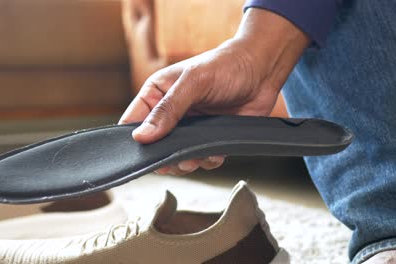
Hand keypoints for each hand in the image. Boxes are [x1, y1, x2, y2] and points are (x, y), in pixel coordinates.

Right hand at [119, 8, 309, 174]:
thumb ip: (168, 109)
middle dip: (165, 157)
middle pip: (155, 146)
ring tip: (198, 156)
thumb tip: (142, 137)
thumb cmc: (226, 65)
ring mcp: (191, 127)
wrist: (263, 70)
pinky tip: (216, 152)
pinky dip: (207, 161)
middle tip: (178, 159)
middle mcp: (171, 112)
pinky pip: (201, 158)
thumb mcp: (193, 82)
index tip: (142, 154)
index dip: (134, 140)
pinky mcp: (210, 137)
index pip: (133, 122)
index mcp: (157, 94)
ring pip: (177, 156)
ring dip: (187, 162)